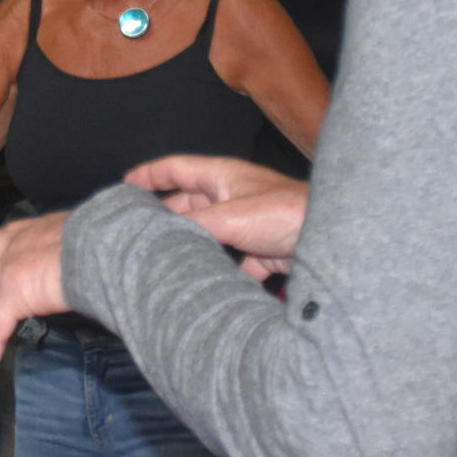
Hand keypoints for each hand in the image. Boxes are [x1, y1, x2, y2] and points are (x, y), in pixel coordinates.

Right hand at [125, 155, 308, 275]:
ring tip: (165, 262)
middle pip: (190, 205)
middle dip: (165, 218)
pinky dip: (222, 275)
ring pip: (210, 237)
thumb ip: (189, 226)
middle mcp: (233, 197)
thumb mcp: (227, 217)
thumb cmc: (285, 214)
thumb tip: (156, 235)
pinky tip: (209, 288)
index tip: (124, 184)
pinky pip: (235, 265)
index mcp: (222, 177)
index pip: (177, 168)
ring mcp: (249, 225)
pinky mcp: (264, 253)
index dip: (149, 174)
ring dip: (193, 249)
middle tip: (136, 232)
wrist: (331, 242)